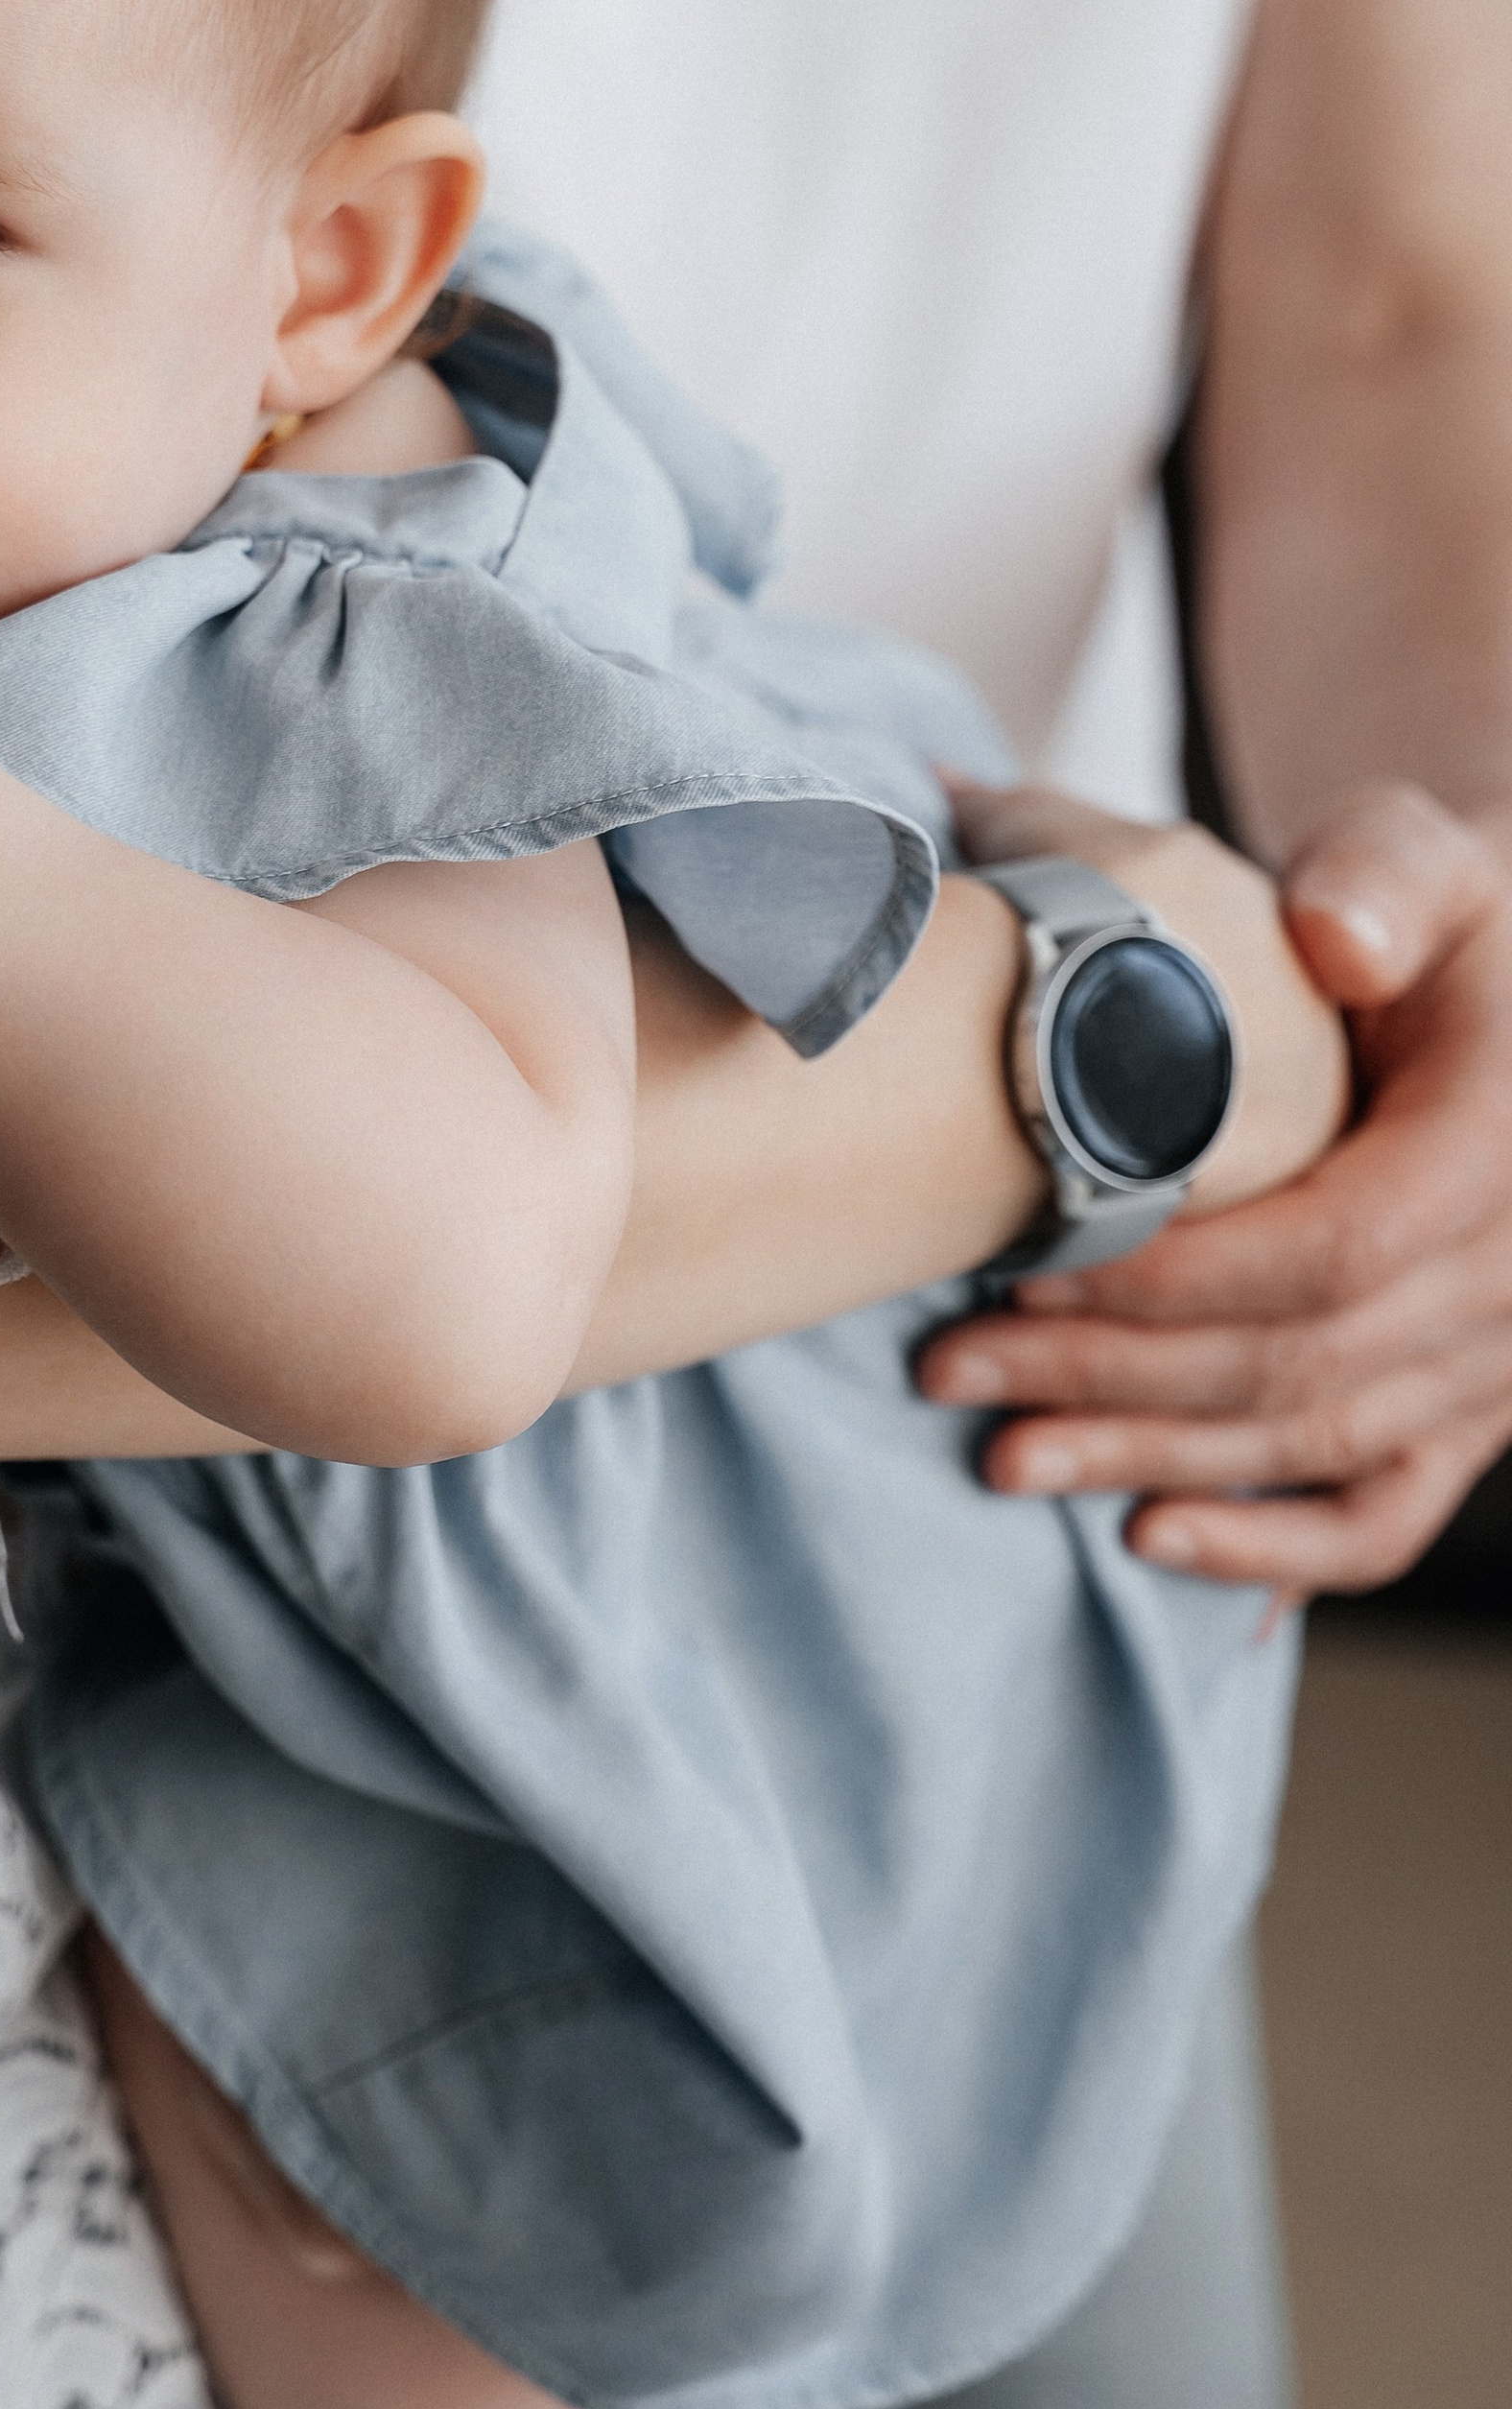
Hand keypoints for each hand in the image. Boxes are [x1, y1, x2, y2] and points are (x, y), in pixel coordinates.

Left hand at [921, 782, 1511, 1593]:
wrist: (1490, 987)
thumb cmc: (1425, 914)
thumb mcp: (1416, 857)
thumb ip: (1378, 876)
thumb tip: (1332, 941)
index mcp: (1502, 1147)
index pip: (1334, 1252)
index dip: (1173, 1277)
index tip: (1023, 1267)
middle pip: (1308, 1363)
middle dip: (1115, 1378)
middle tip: (950, 1368)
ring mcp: (1503, 1359)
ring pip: (1325, 1446)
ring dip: (1155, 1461)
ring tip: (1004, 1457)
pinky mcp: (1473, 1410)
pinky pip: (1386, 1513)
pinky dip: (1277, 1551)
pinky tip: (1151, 1540)